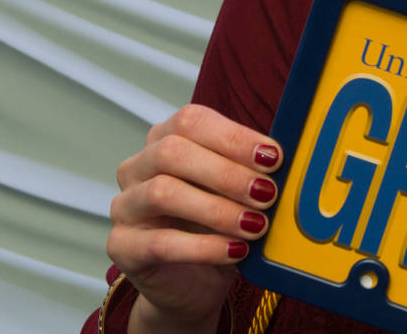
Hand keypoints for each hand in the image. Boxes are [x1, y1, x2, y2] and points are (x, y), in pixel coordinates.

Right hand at [108, 104, 282, 330]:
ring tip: (256, 226)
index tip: (273, 157)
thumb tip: (284, 160)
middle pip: (172, 152)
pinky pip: (160, 242)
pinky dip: (204, 247)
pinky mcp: (122, 246)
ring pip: (163, 193)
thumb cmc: (217, 229)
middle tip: (267, 194)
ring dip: (217, 209)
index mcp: (165, 140)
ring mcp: (125, 206)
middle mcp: (137, 167)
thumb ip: (251, 172)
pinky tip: (236, 251)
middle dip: (227, 173)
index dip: (234, 137)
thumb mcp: (237, 194)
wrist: (193, 285)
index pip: (191, 121)